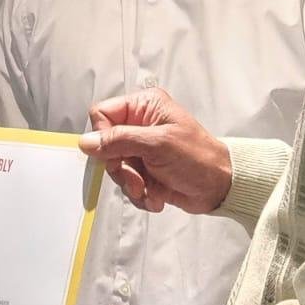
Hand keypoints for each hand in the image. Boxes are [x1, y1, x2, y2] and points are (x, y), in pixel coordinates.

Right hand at [79, 88, 230, 213]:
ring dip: (130, 185)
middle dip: (119, 168)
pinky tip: (156, 197)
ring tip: (149, 190)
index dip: (103, 137)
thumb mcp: (157, 145)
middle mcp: (140, 125)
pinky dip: (139, 195)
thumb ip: (119, 140)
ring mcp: (141, 150)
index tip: (117, 155)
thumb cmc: (198, 158)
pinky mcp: (144, 171)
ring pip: (113, 168)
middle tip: (137, 179)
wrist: (220, 187)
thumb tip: (85, 142)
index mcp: (144, 106)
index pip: (102, 114)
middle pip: (104, 145)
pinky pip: (126, 184)